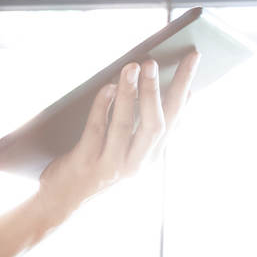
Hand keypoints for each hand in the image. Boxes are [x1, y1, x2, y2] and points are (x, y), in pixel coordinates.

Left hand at [37, 52, 200, 220]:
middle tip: (152, 63)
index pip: (175, 118)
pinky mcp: (86, 163)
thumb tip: (163, 88)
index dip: (184, 88)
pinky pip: (96, 129)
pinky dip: (102, 106)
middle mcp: (135, 164)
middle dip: (155, 92)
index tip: (193, 58)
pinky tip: (107, 87)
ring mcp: (111, 165)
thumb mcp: (128, 150)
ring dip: (129, 94)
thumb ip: (145, 125)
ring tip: (131, 68)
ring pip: (125, 126)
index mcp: (150, 156)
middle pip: (155, 124)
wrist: (63, 199)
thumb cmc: (97, 166)